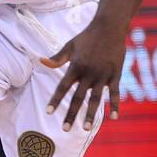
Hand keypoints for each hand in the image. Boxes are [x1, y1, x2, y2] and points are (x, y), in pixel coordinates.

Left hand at [41, 16, 125, 131]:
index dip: (55, 100)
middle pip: (78, 98)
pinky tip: (114, 117)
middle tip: (65, 129)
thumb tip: (41, 61)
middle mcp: (88, 73)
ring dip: (90, 115)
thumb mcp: (69, 46)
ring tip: (85, 129)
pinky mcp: (116, 75)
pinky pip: (115, 93)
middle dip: (71, 114)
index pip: (62, 87)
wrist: (109, 27)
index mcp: (75, 67)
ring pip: (96, 99)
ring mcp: (103, 75)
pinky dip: (115, 105)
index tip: (49, 112)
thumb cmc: (87, 36)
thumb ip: (57, 58)